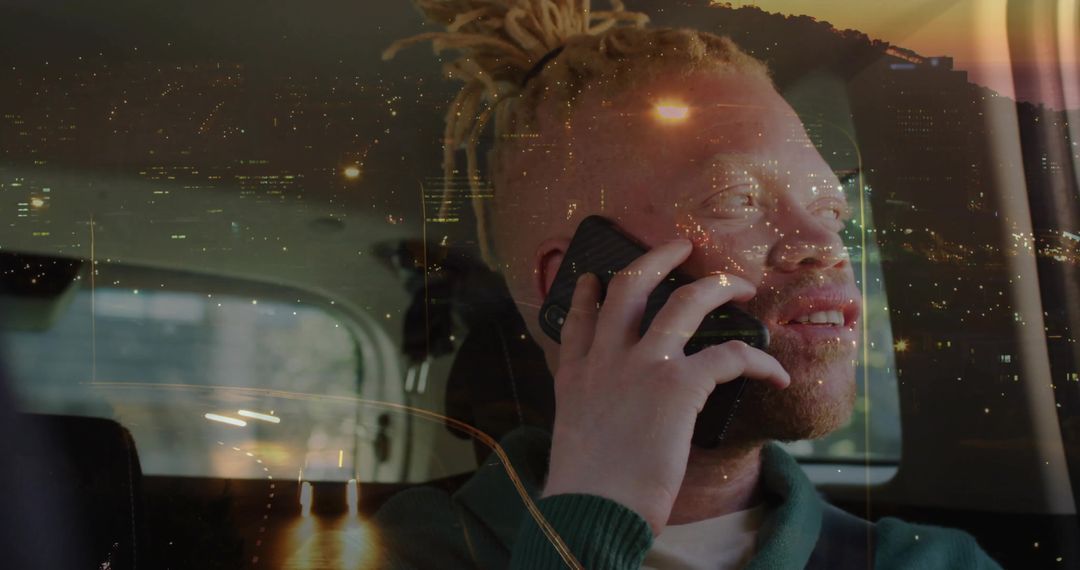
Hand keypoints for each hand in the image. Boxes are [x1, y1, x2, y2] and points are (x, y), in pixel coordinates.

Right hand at [541, 238, 790, 535]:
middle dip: (658, 258)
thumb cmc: (587, 491)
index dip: (586, 294)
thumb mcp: (576, 439)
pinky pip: (731, 356)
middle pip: (630, 287)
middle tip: (680, 247)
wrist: (592, 509)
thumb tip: (616, 422)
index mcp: (575, 376)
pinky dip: (760, 361)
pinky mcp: (678, 385)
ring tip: (741, 285)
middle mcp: (605, 359)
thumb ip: (593, 416)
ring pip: (684, 302)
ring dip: (718, 287)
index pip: (577, 320)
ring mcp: (642, 365)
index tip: (593, 278)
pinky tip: (777, 373)